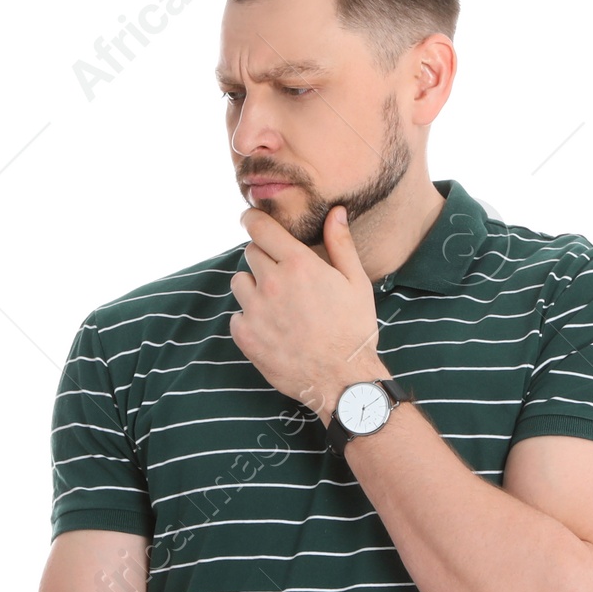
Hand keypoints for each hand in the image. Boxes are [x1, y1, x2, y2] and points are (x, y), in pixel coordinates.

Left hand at [230, 203, 388, 424]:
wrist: (342, 378)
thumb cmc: (354, 330)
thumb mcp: (356, 282)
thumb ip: (341, 244)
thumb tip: (335, 212)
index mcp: (298, 264)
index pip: (259, 227)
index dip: (252, 219)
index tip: (250, 219)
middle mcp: (271, 283)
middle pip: (250, 253)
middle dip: (264, 258)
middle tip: (282, 276)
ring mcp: (255, 310)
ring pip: (239, 282)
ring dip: (253, 286)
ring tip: (276, 303)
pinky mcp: (245, 336)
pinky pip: (236, 315)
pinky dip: (249, 318)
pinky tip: (271, 328)